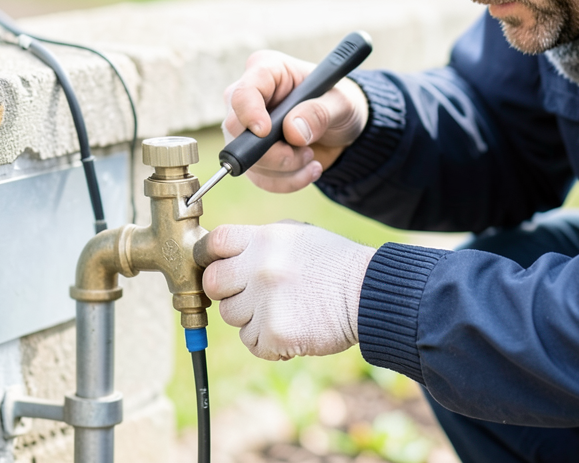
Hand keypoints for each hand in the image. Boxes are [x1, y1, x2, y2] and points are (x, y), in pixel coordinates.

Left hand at [200, 221, 375, 360]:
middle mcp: (260, 267)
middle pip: (213, 283)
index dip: (209, 256)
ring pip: (232, 316)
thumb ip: (262, 241)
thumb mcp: (298, 235)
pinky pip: (252, 343)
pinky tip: (293, 330)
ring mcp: (265, 301)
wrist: (370, 293)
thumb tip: (226, 251)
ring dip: (251, 318)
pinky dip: (268, 342)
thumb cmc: (336, 264)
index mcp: (266, 239)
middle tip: (249, 295)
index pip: (214, 242)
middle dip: (226, 291)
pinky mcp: (274, 332)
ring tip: (283, 311)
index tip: (215, 265)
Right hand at [223, 49, 368, 192]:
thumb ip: (320, 112)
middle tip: (305, 152)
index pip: (243, 91)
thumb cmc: (339, 102)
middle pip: (235, 129)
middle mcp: (249, 97)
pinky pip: (258, 177)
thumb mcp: (341, 103)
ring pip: (247, 158)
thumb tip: (293, 131)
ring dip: (285, 167)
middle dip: (272, 151)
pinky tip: (308, 170)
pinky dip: (285, 181)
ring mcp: (246, 127)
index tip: (266, 132)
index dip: (249, 113)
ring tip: (311, 156)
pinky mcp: (252, 153)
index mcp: (267, 70)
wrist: (342, 128)